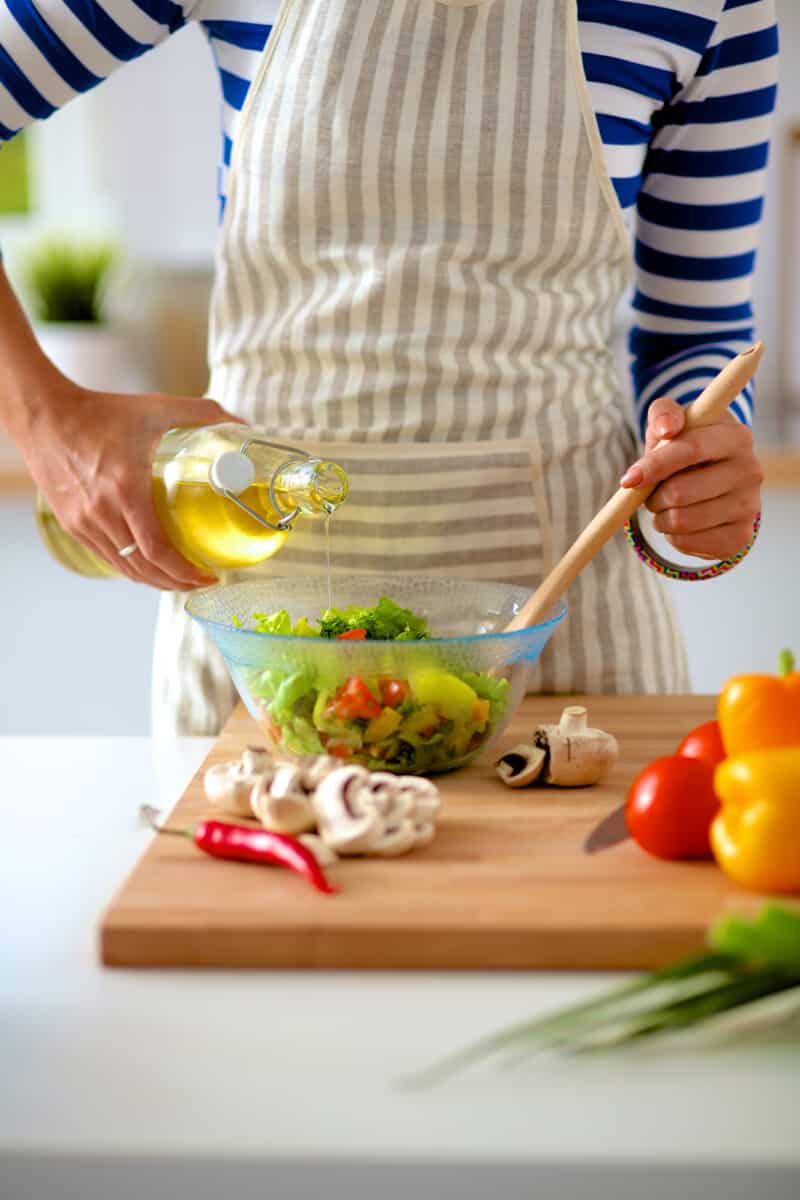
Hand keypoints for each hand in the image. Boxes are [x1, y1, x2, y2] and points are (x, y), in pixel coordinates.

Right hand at [22, 380, 240, 589]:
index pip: (157, 550)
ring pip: (124, 568)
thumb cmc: (101, 412)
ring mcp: (83, 522)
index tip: (209, 575)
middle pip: (143, 568)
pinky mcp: (71, 524)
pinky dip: (131, 568)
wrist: (46, 416)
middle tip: (201, 582)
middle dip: (176, 583)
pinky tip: (149, 566)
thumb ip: (202, 413)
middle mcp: (101, 513)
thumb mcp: (156, 408)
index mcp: (125, 490)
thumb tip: (241, 425)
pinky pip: (107, 556)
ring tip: (180, 580)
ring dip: (154, 581)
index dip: (185, 571)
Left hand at [620, 397, 762, 560]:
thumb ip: (664, 414)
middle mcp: (751, 471)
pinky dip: (672, 536)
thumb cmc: (685, 443)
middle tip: (652, 493)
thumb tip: (666, 429)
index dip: (655, 465)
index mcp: (736, 436)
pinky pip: (688, 544)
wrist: (713, 475)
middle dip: (653, 496)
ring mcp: (749, 506)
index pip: (691, 449)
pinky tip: (681, 523)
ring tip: (665, 506)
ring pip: (681, 521)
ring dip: (660, 517)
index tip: (628, 480)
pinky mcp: (740, 536)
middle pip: (681, 492)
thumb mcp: (672, 421)